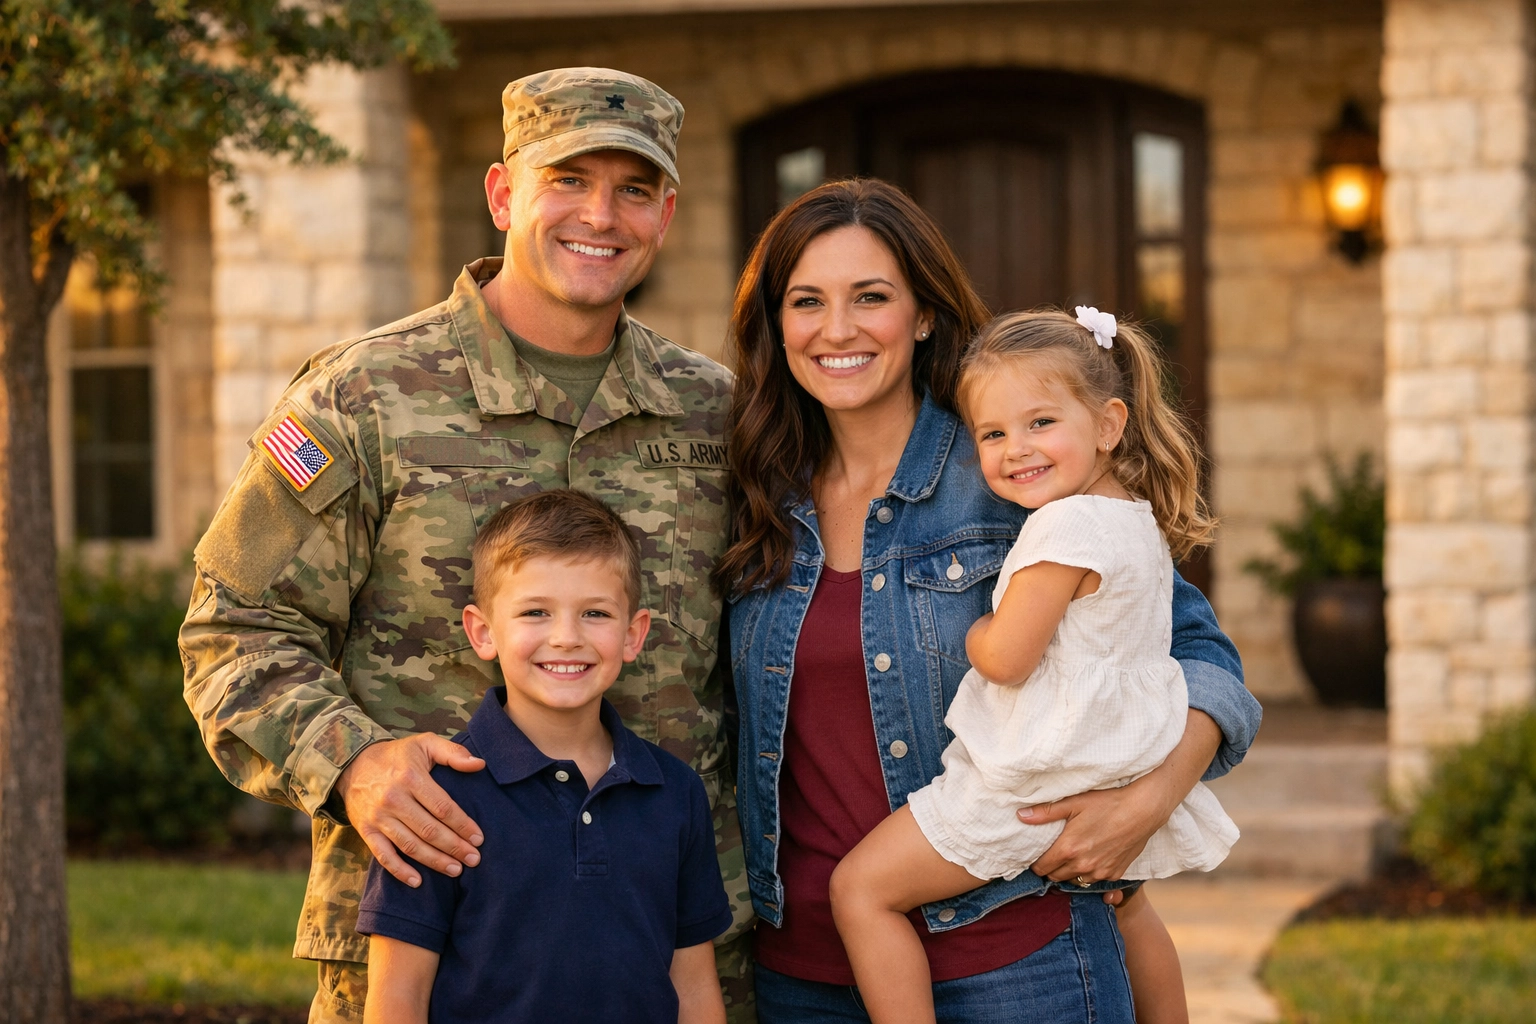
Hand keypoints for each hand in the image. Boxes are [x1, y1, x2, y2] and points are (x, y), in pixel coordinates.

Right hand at [336, 735, 486, 886]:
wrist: (352, 764)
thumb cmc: (397, 755)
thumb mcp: (424, 743)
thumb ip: (453, 753)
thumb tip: (480, 764)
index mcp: (411, 777)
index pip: (443, 807)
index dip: (462, 825)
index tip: (478, 838)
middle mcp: (394, 799)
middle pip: (429, 830)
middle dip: (454, 847)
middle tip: (474, 859)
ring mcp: (378, 817)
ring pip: (411, 845)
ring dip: (435, 861)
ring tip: (456, 870)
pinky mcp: (366, 831)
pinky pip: (384, 855)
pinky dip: (400, 871)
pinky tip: (418, 882)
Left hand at [1024, 710, 1221, 886]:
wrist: (1143, 810)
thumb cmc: (1107, 802)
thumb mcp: (1074, 802)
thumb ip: (1046, 812)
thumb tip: (1021, 816)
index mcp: (1068, 849)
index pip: (1041, 868)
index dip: (1036, 863)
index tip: (1036, 856)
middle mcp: (1082, 866)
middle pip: (1055, 877)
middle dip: (1050, 868)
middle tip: (1052, 854)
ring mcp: (1100, 872)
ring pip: (1074, 881)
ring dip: (1069, 872)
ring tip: (1070, 856)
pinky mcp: (1115, 873)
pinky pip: (1094, 880)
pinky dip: (1088, 872)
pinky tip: (1090, 857)